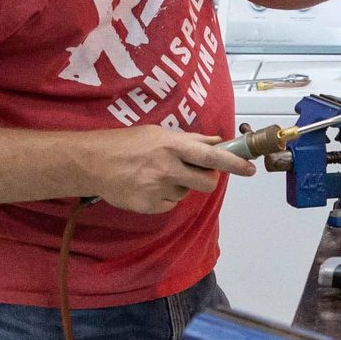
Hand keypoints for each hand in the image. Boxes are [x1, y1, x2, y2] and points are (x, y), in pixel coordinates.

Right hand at [87, 128, 254, 213]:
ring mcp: (158, 189)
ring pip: (186, 192)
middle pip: (206, 183)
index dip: (233, 164)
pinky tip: (148, 186)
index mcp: (171, 146)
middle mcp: (167, 168)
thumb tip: (217, 141)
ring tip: (156, 175)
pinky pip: (170, 204)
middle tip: (193, 173)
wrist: (90, 163)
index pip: (211, 157)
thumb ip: (190, 139)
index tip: (250, 169)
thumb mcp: (157, 133)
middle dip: (206, 179)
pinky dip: (164, 197)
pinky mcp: (149, 206)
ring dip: (179, 186)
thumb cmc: (125, 144)